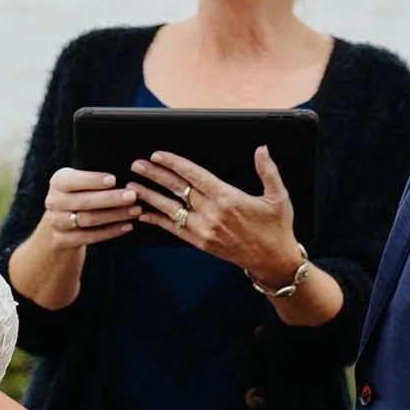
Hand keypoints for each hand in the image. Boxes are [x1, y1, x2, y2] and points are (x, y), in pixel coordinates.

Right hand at [39, 167, 137, 250]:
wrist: (60, 224)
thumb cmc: (79, 194)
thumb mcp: (79, 182)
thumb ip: (95, 176)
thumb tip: (125, 169)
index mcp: (58, 181)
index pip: (74, 180)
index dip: (93, 180)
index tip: (114, 179)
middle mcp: (54, 201)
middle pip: (84, 201)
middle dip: (111, 199)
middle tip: (133, 195)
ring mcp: (57, 222)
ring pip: (89, 220)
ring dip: (115, 215)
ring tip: (136, 210)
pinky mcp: (64, 240)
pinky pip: (90, 237)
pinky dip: (111, 231)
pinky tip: (127, 226)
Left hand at [131, 148, 299, 287]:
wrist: (273, 260)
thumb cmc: (277, 227)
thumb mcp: (278, 196)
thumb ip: (268, 170)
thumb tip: (261, 149)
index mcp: (228, 198)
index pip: (194, 175)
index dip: (174, 163)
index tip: (158, 155)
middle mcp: (212, 214)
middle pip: (177, 189)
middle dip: (154, 175)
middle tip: (136, 165)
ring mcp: (204, 230)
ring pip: (170, 210)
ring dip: (149, 197)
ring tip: (131, 187)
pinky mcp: (201, 243)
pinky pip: (174, 229)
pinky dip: (157, 221)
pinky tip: (143, 214)